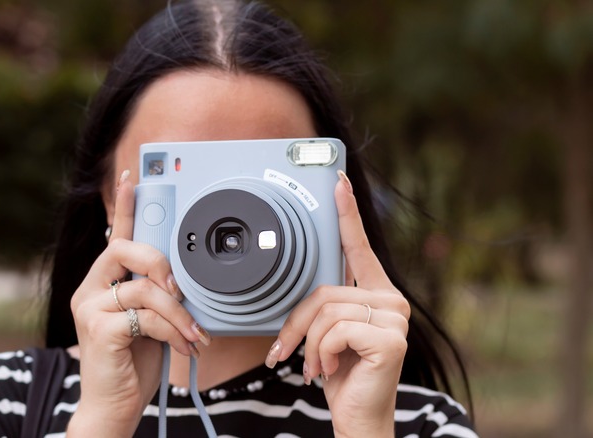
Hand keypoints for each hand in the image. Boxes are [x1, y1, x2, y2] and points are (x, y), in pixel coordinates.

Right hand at [66, 170, 209, 436]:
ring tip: (194, 335)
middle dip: (162, 264)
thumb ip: (156, 294)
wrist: (115, 406)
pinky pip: (146, 316)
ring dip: (179, 312)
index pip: (114, 235)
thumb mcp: (150, 320)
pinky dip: (173, 330)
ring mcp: (89, 308)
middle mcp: (88, 289)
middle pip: (125, 249)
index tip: (132, 176)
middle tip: (182, 290)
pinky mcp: (99, 329)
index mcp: (101, 283)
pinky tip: (183, 347)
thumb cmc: (133, 363)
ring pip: (145, 288)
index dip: (124, 204)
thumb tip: (181, 277)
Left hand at [267, 171, 409, 437]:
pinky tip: (330, 370)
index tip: (338, 182)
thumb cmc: (340, 374)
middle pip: (323, 291)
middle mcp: (391, 300)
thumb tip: (303, 288)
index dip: (347, 214)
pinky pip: (335, 331)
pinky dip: (321, 353)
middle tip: (287, 353)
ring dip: (307, 345)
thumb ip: (323, 305)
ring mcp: (395, 318)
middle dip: (297, 325)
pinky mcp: (391, 339)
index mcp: (375, 293)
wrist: (356, 416)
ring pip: (326, 311)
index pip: (358, 247)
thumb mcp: (326, 333)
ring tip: (314, 367)